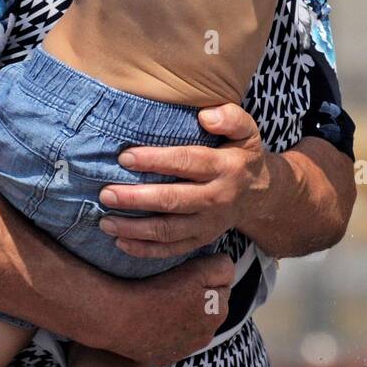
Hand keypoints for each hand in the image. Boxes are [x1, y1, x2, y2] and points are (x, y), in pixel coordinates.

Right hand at [94, 252, 235, 366]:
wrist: (118, 317)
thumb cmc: (157, 289)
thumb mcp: (197, 269)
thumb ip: (222, 268)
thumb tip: (228, 271)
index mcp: (218, 312)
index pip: (222, 286)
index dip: (205, 277)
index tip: (186, 274)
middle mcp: (206, 335)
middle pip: (208, 308)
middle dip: (199, 297)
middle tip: (174, 287)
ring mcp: (185, 349)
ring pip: (190, 324)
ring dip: (184, 315)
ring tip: (162, 303)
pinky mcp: (163, 357)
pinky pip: (171, 338)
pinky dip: (166, 330)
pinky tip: (153, 319)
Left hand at [96, 103, 270, 258]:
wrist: (260, 194)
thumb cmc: (242, 156)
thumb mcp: (247, 131)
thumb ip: (231, 117)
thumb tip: (205, 116)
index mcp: (226, 167)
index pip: (188, 162)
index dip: (156, 160)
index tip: (125, 157)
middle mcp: (217, 198)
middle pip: (173, 200)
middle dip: (137, 198)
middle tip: (106, 193)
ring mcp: (209, 223)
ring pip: (169, 230)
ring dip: (135, 229)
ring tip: (106, 222)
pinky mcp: (201, 240)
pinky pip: (172, 250)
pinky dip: (145, 250)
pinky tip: (121, 242)